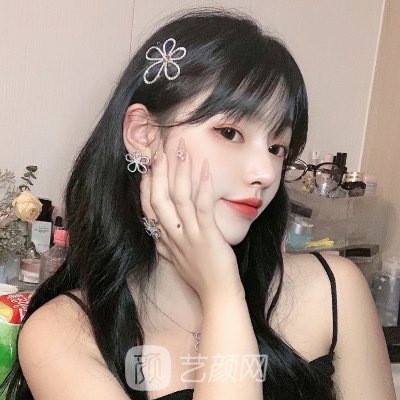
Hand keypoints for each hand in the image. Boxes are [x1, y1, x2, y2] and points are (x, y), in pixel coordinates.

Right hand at [140, 138, 243, 301]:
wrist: (218, 295)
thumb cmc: (200, 276)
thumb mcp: (176, 261)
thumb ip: (165, 246)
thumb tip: (157, 236)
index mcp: (165, 240)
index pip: (148, 209)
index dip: (146, 186)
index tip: (147, 167)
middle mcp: (173, 236)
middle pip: (158, 200)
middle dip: (158, 174)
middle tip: (160, 151)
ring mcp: (189, 236)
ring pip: (178, 199)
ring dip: (179, 173)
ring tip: (181, 151)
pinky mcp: (208, 236)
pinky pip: (202, 208)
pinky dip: (203, 187)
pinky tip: (205, 169)